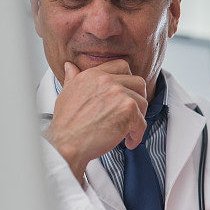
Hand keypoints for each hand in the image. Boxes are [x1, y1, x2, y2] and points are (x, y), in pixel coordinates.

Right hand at [44, 60, 147, 184]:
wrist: (66, 143)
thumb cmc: (66, 124)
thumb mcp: (66, 94)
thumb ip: (73, 79)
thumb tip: (70, 66)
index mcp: (94, 75)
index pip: (122, 66)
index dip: (128, 80)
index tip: (127, 94)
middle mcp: (107, 80)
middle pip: (138, 83)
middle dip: (139, 98)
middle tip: (133, 112)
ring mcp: (119, 94)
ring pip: (143, 102)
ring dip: (138, 118)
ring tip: (128, 130)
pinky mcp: (128, 110)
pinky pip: (142, 122)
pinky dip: (137, 135)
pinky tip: (128, 142)